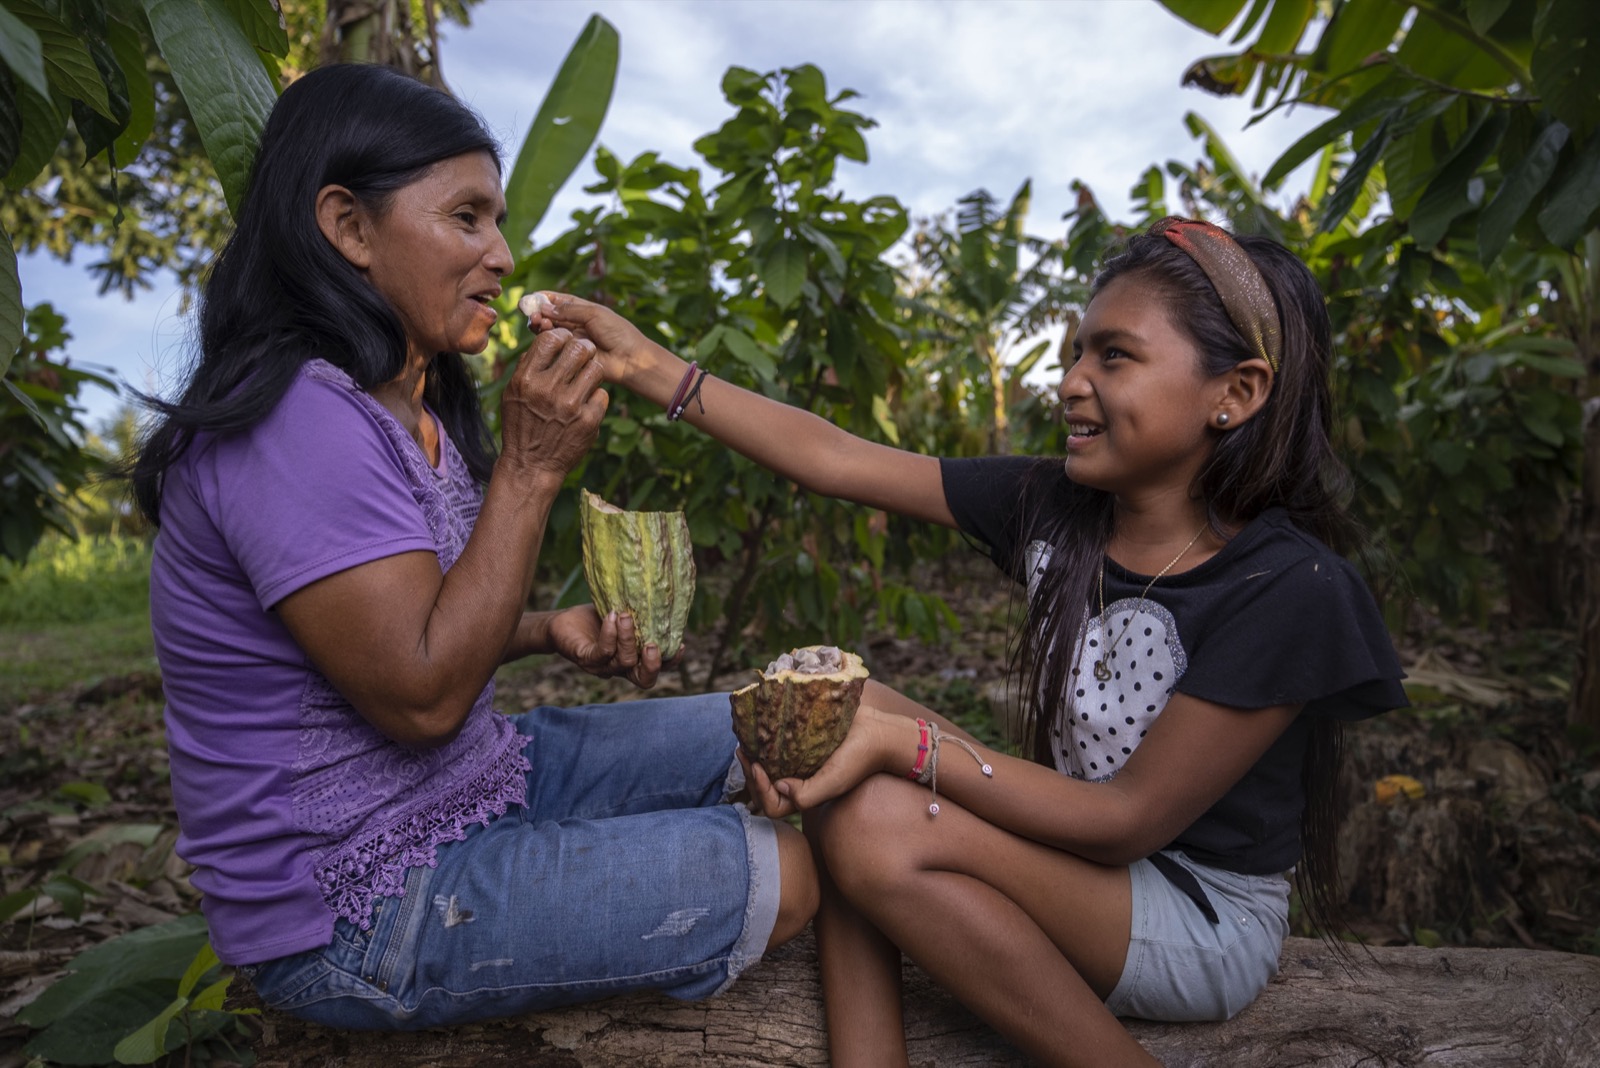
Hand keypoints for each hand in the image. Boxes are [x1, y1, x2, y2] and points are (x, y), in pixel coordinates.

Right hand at [498, 327, 608, 480]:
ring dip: (592, 371)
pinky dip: (595, 397)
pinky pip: (602, 394)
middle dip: (584, 348)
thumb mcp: (513, 394)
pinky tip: (586, 405)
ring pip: (596, 369)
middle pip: (579, 348)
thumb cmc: (521, 426)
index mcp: (527, 379)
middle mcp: (548, 390)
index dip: (562, 336)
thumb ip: (528, 367)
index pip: (550, 340)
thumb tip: (546, 341)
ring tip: (586, 378)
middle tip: (584, 354)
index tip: (566, 341)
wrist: (531, 465)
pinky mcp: (589, 420)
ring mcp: (571, 405)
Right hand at [525, 292, 658, 388]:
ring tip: (541, 324)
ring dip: (541, 326)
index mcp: (581, 309)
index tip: (527, 300)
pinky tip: (548, 337)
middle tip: (534, 316)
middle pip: (548, 316)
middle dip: (538, 314)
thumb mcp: (594, 314)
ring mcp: (572, 340)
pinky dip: (547, 341)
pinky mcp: (571, 356)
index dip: (541, 299)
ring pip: (548, 331)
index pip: (557, 301)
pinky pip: (554, 348)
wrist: (630, 359)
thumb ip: (569, 310)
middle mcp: (574, 324)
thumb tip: (544, 308)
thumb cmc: (618, 333)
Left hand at [547, 605, 661, 688]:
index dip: (670, 662)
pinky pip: (602, 652)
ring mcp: (602, 667)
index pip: (655, 669)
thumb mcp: (621, 617)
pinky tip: (612, 617)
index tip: (680, 644)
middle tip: (653, 644)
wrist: (560, 624)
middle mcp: (619, 668)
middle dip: (653, 665)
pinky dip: (610, 634)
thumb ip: (639, 616)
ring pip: (624, 662)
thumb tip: (661, 594)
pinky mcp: (585, 659)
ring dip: (628, 638)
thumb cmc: (594, 620)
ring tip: (627, 615)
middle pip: (643, 680)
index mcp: (631, 660)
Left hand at [738, 705, 909, 817]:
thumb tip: (777, 785)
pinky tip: (759, 730)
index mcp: (806, 796)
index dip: (759, 790)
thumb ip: (807, 794)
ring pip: (768, 768)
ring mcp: (801, 763)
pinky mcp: (803, 743)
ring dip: (753, 758)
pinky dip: (765, 743)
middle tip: (742, 752)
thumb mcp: (834, 782)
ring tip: (744, 743)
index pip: (772, 806)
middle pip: (765, 789)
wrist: (878, 731)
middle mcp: (801, 782)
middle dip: (750, 775)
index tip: (757, 767)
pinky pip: (778, 748)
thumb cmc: (858, 759)